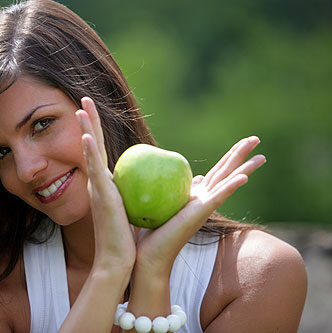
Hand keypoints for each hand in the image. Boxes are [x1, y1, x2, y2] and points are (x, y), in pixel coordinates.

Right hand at [75, 97, 135, 271]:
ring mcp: (96, 186)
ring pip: (89, 150)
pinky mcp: (99, 193)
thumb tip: (163, 183)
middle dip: (88, 121)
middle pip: (91, 144)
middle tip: (84, 99)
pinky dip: (89, 151)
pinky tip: (86, 135)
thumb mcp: (134, 210)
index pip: (100, 151)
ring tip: (82, 107)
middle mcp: (97, 181)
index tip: (95, 113)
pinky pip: (93, 168)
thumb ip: (140, 195)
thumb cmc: (126, 237)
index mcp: (105, 184)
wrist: (116, 257)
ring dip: (85, 127)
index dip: (97, 132)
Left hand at [134, 136, 265, 273]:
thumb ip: (178, 189)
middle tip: (256, 138)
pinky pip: (218, 197)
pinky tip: (243, 177)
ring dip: (245, 169)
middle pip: (226, 172)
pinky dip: (231, 186)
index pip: (216, 173)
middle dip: (241, 155)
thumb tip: (193, 177)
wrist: (148, 256)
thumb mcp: (164, 203)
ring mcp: (204, 207)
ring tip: (262, 156)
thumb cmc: (151, 233)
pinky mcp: (200, 214)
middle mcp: (204, 201)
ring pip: (228, 182)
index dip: (229, 158)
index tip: (242, 146)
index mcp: (196, 197)